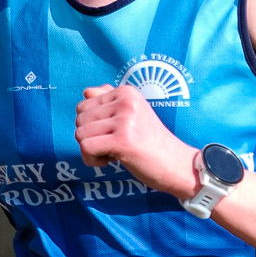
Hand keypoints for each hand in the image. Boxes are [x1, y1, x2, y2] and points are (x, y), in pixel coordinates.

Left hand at [74, 85, 195, 198]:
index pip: (84, 104)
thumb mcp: (132, 115)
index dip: (91, 125)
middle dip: (89, 137)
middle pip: (80, 119)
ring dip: (90, 150)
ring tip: (112, 154)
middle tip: (111, 146)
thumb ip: (109, 101)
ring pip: (80, 134)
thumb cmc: (151, 142)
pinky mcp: (122, 140)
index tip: (111, 135)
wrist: (176, 164)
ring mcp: (125, 120)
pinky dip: (91, 160)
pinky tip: (109, 161)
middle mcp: (125, 101)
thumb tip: (86, 92)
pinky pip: (86, 147)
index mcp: (126, 92)